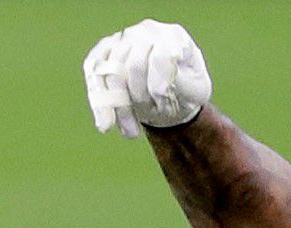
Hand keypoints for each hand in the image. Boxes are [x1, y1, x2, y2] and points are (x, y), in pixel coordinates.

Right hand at [84, 19, 209, 137]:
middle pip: (133, 65)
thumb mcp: (197, 92)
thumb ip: (183, 84)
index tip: (164, 110)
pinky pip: (93, 71)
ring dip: (118, 108)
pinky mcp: (104, 50)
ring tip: (130, 133)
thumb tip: (160, 83)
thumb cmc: (186, 92)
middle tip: (149, 126)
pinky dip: (99, 100)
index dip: (159, 88)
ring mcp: (124, 38)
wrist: (171, 96)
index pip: (161, 57)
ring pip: (110, 72)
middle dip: (138, 101)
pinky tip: (105, 125)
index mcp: (174, 36)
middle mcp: (148, 31)